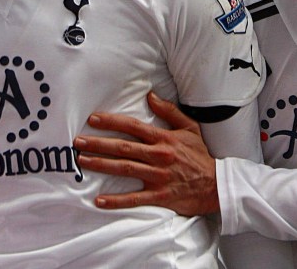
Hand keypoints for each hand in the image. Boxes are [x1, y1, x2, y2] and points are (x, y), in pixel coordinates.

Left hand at [73, 91, 218, 215]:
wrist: (217, 185)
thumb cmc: (200, 156)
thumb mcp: (189, 128)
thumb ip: (169, 111)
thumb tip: (150, 95)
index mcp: (164, 138)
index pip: (133, 126)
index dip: (112, 122)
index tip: (93, 120)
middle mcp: (159, 155)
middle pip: (123, 147)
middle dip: (99, 143)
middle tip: (78, 142)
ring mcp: (158, 176)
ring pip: (125, 169)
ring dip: (101, 165)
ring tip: (83, 162)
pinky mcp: (160, 196)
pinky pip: (134, 199)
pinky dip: (116, 201)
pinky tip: (99, 200)